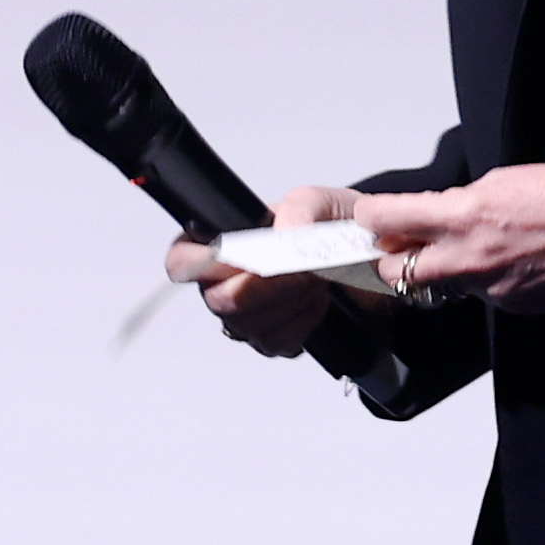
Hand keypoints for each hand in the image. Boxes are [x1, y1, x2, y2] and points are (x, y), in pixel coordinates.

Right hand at [165, 183, 354, 360]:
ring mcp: (246, 317)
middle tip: (302, 267)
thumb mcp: (320, 201)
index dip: (205, 264)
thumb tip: (286, 235)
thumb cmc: (330, 226)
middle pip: (219, 302)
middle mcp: (224, 283)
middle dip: (266, 285)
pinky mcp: (273, 340)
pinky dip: (303, 320)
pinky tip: (316, 299)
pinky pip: (277, 342)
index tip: (247, 258)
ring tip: (314, 276)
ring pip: (249, 325)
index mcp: (219, 241)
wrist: (362, 256)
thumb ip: (300, 209)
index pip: (181, 261)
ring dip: (289, 300)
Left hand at [355, 161, 544, 315]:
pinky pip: (481, 295)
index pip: (388, 219)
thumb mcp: (504, 180)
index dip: (371, 217)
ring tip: (469, 249)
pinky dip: (484, 280)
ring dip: (441, 270)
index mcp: (464, 215)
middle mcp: (469, 258)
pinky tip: (510, 261)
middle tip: (397, 246)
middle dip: (391, 259)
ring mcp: (489, 289)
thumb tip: (437, 214)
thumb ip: (460, 203)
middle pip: (395, 272)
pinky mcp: (511, 307)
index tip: (368, 215)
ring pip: (441, 286)